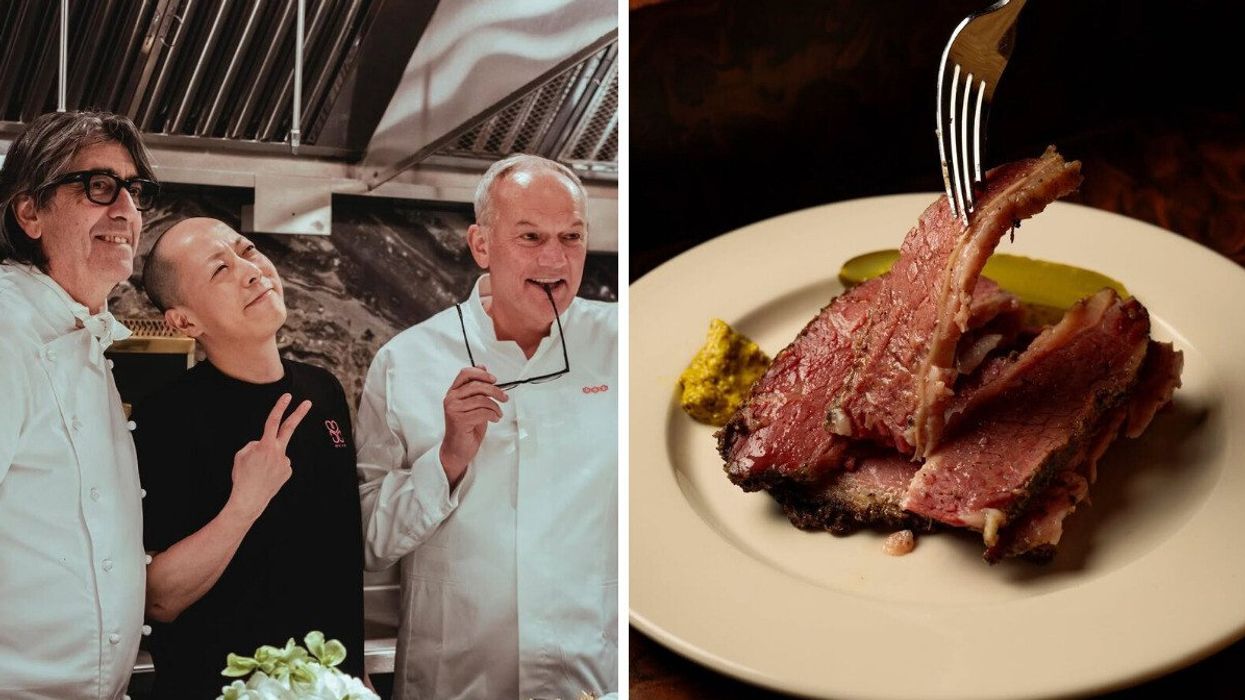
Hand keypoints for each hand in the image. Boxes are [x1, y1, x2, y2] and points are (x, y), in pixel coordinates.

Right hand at [227, 393, 311, 521]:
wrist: (249, 499)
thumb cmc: (242, 476)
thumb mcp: (241, 455)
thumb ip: (255, 444)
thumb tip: (265, 444)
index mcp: (265, 445)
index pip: (273, 422)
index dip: (279, 407)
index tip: (287, 396)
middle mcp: (279, 451)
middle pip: (289, 428)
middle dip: (299, 414)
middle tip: (308, 403)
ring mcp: (285, 462)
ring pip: (276, 452)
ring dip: (268, 457)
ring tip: (259, 471)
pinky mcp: (288, 471)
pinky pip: (279, 463)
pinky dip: (272, 467)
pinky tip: (265, 476)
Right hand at [439, 366, 506, 484]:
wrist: (458, 449)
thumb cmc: (466, 426)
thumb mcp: (473, 404)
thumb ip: (476, 388)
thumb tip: (482, 367)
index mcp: (453, 392)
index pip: (465, 373)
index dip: (482, 374)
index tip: (494, 380)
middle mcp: (451, 399)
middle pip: (477, 385)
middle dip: (495, 391)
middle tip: (504, 398)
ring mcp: (453, 409)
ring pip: (482, 399)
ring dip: (496, 406)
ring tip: (499, 413)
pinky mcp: (459, 420)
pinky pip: (483, 412)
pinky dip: (493, 415)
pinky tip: (495, 419)